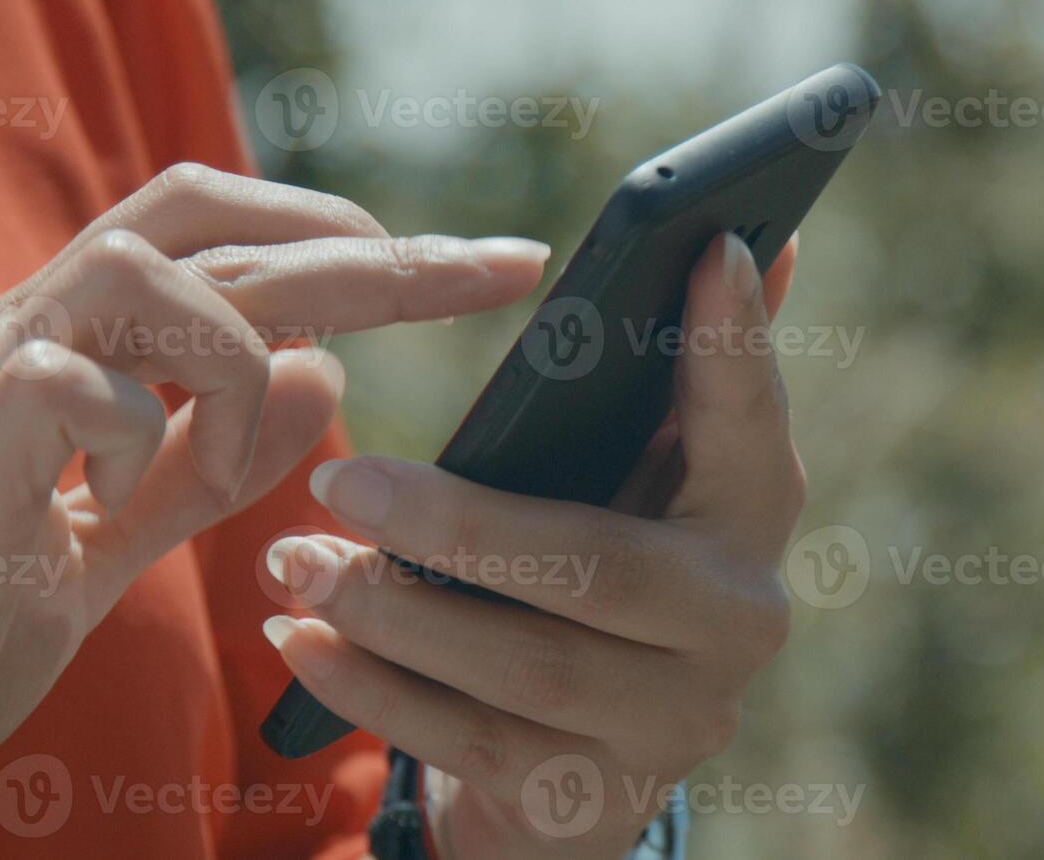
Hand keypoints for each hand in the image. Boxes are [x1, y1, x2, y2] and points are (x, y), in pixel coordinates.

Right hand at [0, 165, 548, 858]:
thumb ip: (215, 455)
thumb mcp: (122, 534)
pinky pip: (86, 380)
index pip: (218, 241)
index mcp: (63, 343)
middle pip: (210, 222)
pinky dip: (142, 439)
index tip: (468, 266)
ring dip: (240, 366)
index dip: (345, 240)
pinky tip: (101, 514)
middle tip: (492, 271)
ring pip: (152, 270)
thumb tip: (329, 367)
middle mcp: (20, 327)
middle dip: (367, 247)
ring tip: (232, 471)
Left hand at [263, 231, 802, 857]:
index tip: (705, 247)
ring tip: (291, 559)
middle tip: (337, 478)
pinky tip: (298, 639)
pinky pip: (468, 746)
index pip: (750, 421)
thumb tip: (751, 244)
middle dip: (460, 527)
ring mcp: (671, 725)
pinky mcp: (591, 800)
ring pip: (525, 670)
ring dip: (392, 611)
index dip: (735, 341)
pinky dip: (372, 690)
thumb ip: (679, 380)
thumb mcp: (637, 480)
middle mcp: (738, 624)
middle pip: (601, 571)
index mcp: (752, 516)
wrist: (583, 767)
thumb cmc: (595, 573)